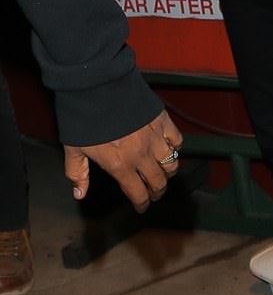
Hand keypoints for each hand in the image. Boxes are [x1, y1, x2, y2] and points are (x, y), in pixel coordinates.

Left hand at [64, 110, 184, 212]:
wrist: (97, 88)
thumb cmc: (84, 120)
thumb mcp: (74, 149)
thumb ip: (78, 173)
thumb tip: (80, 193)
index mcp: (120, 165)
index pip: (138, 193)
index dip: (142, 204)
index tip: (142, 207)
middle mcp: (141, 155)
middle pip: (159, 182)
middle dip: (157, 192)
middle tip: (154, 193)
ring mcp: (155, 138)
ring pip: (172, 164)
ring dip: (168, 172)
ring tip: (163, 172)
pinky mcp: (162, 121)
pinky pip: (177, 141)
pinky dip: (175, 147)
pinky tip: (168, 148)